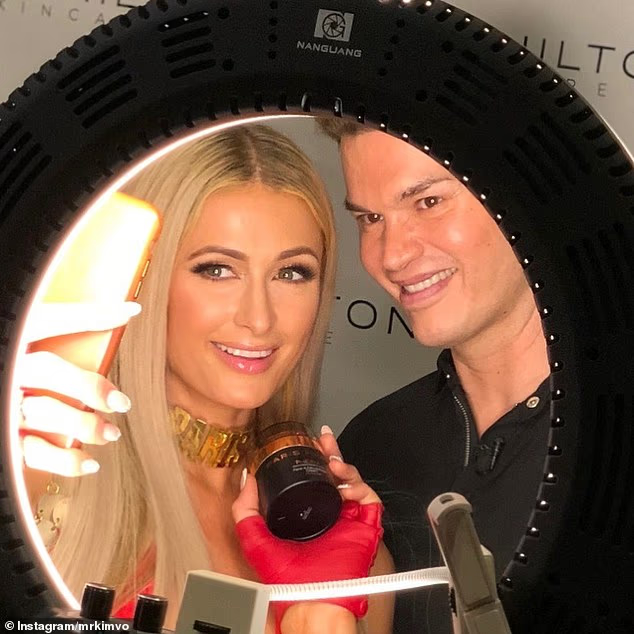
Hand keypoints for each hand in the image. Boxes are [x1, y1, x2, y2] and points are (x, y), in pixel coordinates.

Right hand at [18, 301, 140, 475]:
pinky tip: (90, 462)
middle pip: (44, 370)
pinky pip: (32, 452)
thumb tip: (129, 310)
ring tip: (112, 433)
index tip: (131, 312)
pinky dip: (64, 461)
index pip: (50, 318)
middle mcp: (7, 369)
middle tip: (122, 402)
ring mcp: (5, 405)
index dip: (91, 314)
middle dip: (87, 386)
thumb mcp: (35, 337)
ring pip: (39, 414)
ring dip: (81, 426)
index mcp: (14, 339)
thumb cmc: (19, 361)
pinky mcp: (6, 436)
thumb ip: (73, 324)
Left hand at [232, 427, 382, 629]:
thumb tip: (247, 477)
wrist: (307, 600)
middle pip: (334, 473)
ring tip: (332, 461)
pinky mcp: (365, 526)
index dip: (310, 457)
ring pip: (352, 481)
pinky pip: (369, 499)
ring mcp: (348, 519)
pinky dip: (360, 486)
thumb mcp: (254, 538)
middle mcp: (328, 513)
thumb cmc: (284, 579)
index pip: (311, 477)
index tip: (304, 442)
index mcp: (305, 513)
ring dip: (344, 465)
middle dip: (330, 451)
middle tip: (324, 440)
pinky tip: (344, 483)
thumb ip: (245, 508)